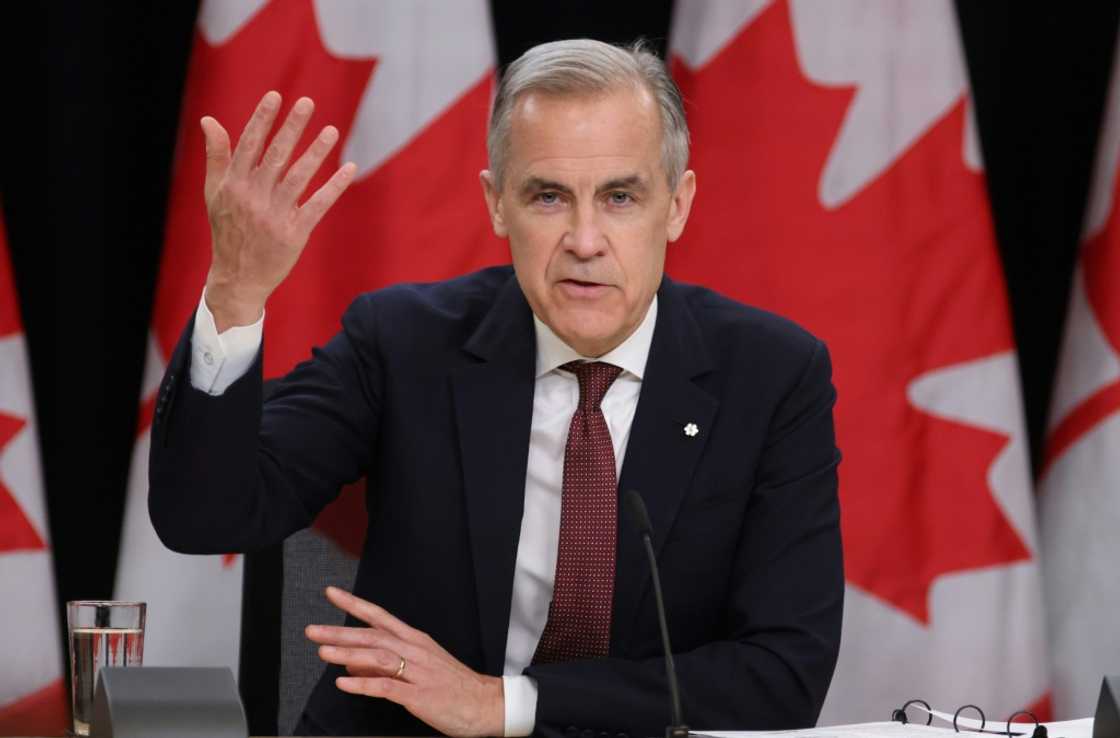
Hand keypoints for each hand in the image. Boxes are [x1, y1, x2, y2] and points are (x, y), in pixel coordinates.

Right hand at [200, 91, 356, 330]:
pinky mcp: (294, 234)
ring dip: (316, 152)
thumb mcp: (214, 193)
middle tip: (307, 102)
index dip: (262, 120)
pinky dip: (333, 187)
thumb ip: (216, 156)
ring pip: (298, 178)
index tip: (275, 96)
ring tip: (332, 130)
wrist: (237, 278)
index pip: (249, 145)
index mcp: (233, 185)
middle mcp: (253, 198)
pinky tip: (348, 169)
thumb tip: (209, 120)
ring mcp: (274, 216)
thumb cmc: (227, 230)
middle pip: (275, 156)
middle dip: (291, 128)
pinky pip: (317, 205)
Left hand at [306, 586, 504, 737]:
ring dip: (348, 654)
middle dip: (340, 632)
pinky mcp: (419, 695)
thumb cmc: (454, 685)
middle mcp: (415, 651)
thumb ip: (386, 663)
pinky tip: (344, 683)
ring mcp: (418, 672)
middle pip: (373, 636)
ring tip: (323, 652)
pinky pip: (386, 687)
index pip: (380, 616)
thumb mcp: (420, 667)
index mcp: (416, 641)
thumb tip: (354, 661)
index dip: (355, 605)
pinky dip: (363, 684)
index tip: (332, 594)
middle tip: (313, 630)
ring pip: (378, 657)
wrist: (486, 703)